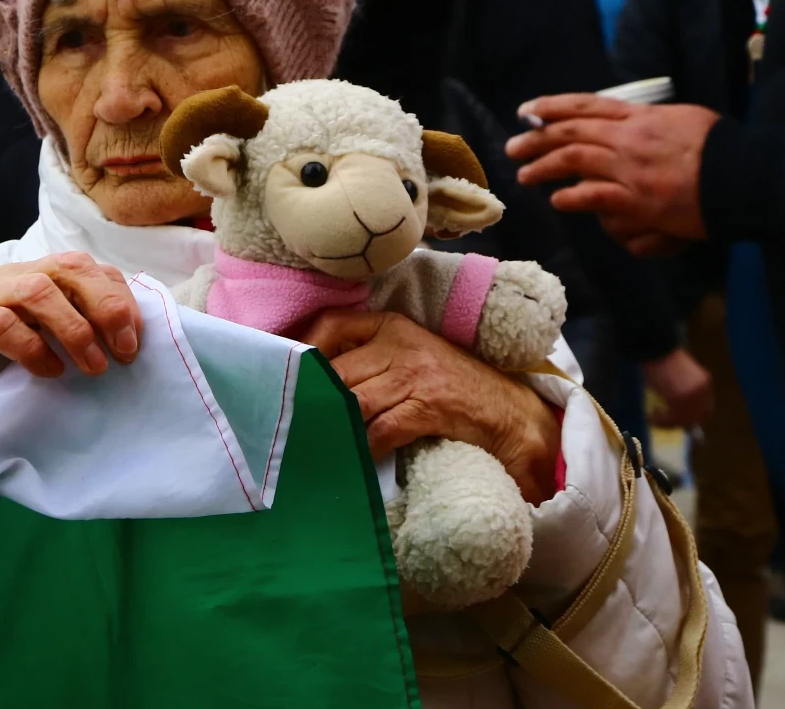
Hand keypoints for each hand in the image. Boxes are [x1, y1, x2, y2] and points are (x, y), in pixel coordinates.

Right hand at [0, 252, 140, 387]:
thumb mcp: (41, 330)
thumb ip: (76, 322)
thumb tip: (127, 339)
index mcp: (40, 272)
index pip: (91, 268)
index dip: (120, 299)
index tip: (135, 340)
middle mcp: (17, 274)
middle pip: (71, 268)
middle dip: (105, 307)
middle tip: (122, 351)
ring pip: (39, 293)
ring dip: (75, 331)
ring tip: (93, 367)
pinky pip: (1, 324)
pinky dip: (32, 348)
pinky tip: (48, 371)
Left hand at [297, 310, 561, 503]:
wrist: (509, 415)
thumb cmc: (452, 390)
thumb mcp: (409, 360)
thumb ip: (368, 362)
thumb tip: (311, 381)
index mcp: (392, 325)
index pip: (332, 324)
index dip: (300, 348)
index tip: (275, 370)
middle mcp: (401, 343)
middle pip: (337, 369)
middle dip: (311, 398)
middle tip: (287, 422)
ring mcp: (416, 374)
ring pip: (353, 400)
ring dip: (332, 426)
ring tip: (312, 444)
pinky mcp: (429, 406)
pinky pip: (380, 429)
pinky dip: (362, 448)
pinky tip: (351, 459)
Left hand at [505, 95, 719, 255]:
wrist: (742, 176)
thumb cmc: (719, 147)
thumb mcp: (685, 118)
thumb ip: (652, 120)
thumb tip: (632, 123)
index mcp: (640, 116)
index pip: (586, 105)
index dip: (552, 107)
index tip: (527, 111)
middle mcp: (628, 138)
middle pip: (570, 132)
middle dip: (536, 139)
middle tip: (512, 147)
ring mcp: (630, 169)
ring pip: (573, 160)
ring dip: (543, 167)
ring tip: (524, 176)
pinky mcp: (637, 200)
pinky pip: (593, 196)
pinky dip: (571, 198)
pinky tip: (558, 201)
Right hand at [641, 347, 713, 428]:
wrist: (656, 345)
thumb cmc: (662, 355)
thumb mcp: (677, 375)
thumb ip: (681, 390)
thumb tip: (674, 410)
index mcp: (705, 382)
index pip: (704, 409)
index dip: (691, 416)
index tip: (676, 417)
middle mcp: (702, 391)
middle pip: (695, 417)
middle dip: (680, 422)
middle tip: (663, 420)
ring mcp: (693, 396)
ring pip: (682, 420)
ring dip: (666, 423)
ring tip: (652, 417)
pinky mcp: (680, 399)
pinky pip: (671, 418)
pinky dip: (659, 421)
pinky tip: (649, 416)